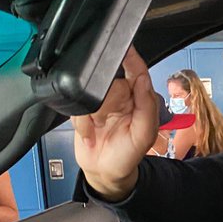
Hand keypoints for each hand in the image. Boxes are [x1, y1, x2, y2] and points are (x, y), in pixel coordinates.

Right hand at [72, 47, 159, 201]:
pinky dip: (80, 123)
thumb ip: (147, 106)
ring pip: (90, 91)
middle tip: (107, 119)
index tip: (123, 49)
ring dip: (91, 114)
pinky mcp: (83, 109)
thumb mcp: (143, 135)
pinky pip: (76, 106)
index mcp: (139, 98)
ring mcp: (101, 102)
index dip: (130, 57)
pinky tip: (90, 134)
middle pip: (108, 80)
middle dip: (105, 100)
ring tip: (98, 129)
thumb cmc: (127, 155)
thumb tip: (143, 79)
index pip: (136, 70)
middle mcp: (120, 96)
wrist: (103, 172)